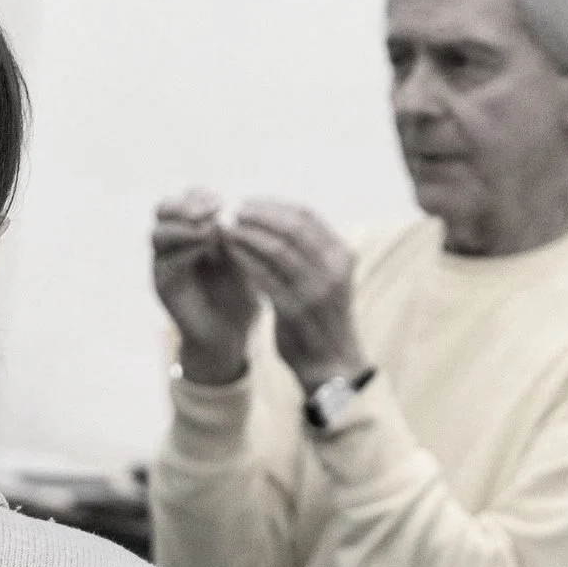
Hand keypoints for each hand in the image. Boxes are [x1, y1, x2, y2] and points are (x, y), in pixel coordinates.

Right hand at [153, 187, 258, 384]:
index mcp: (191, 229)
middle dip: (186, 205)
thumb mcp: (244, 255)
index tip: (223, 200)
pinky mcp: (163, 284)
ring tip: (211, 227)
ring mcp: (164, 263)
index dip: (200, 195)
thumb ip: (235, 234)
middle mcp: (172, 243)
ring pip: (159, 233)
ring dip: (185, 226)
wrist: (232, 333)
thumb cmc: (243, 291)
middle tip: (212, 208)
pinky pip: (167, 260)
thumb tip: (235, 206)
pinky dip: (187, 248)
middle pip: (164, 209)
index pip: (186, 199)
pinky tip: (207, 246)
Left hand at [222, 199, 366, 392]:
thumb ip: (308, 251)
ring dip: (248, 235)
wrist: (331, 364)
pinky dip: (245, 260)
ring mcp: (315, 290)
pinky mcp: (295, 310)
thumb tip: (274, 217)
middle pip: (292, 227)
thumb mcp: (326, 277)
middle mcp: (333, 269)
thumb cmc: (322, 317)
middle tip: (233, 211)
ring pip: (277, 249)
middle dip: (258, 215)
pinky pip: (264, 276)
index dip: (274, 205)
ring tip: (227, 229)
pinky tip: (229, 253)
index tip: (249, 203)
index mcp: (341, 255)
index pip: (306, 216)